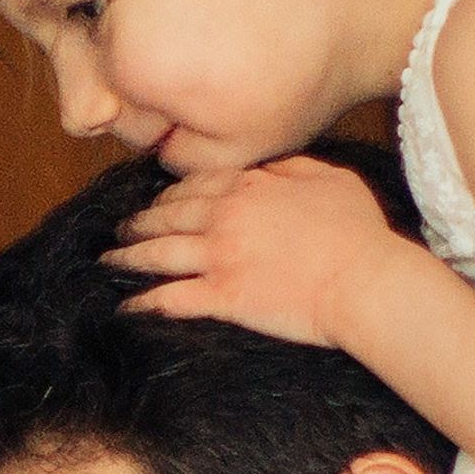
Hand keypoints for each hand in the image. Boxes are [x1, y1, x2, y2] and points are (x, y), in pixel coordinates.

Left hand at [110, 149, 404, 349]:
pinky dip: (144, 301)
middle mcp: (226, 217)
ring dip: (128, 256)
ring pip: (159, 252)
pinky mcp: (222, 297)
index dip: (171, 192)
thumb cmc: (358, 232)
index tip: (160, 200)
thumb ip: (290, 167)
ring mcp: (220, 257)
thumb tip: (266, 167)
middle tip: (121, 228)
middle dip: (140, 221)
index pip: (196, 183)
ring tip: (109, 260)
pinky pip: (171, 298)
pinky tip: (126, 306)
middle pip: (168, 215)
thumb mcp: (330, 179)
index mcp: (250, 186)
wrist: (365, 280)